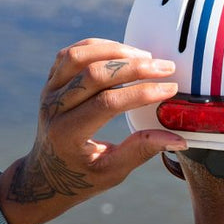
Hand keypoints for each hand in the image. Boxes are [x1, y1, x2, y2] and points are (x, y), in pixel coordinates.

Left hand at [0, 38, 186, 223]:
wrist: (45, 175)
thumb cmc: (82, 177)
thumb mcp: (113, 171)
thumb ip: (141, 151)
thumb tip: (178, 138)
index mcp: (68, 135)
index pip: (107, 104)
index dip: (141, 93)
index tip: (170, 88)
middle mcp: (53, 109)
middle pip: (93, 74)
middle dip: (134, 67)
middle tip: (165, 67)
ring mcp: (49, 92)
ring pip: (79, 56)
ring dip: (115, 51)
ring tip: (145, 56)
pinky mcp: (51, 82)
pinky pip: (72, 53)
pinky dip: (98, 46)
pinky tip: (123, 52)